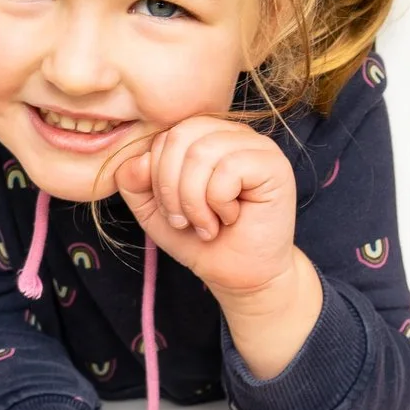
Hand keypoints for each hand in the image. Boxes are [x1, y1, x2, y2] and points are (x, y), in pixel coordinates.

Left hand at [118, 116, 296, 298]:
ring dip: (195, 201)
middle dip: (171, 189)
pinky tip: (230, 217)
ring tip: (206, 224)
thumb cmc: (201, 240)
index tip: (171, 213)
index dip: (156, 178)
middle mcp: (231, 133)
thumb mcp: (154, 211)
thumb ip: (135, 182)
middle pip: (180, 138)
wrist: (240, 276)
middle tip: (184, 222)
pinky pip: (229, 168)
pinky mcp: (274, 164)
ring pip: (202, 153)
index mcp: (204, 136)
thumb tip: (138, 161)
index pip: (164, 136)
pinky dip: (219, 202)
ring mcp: (256, 145)